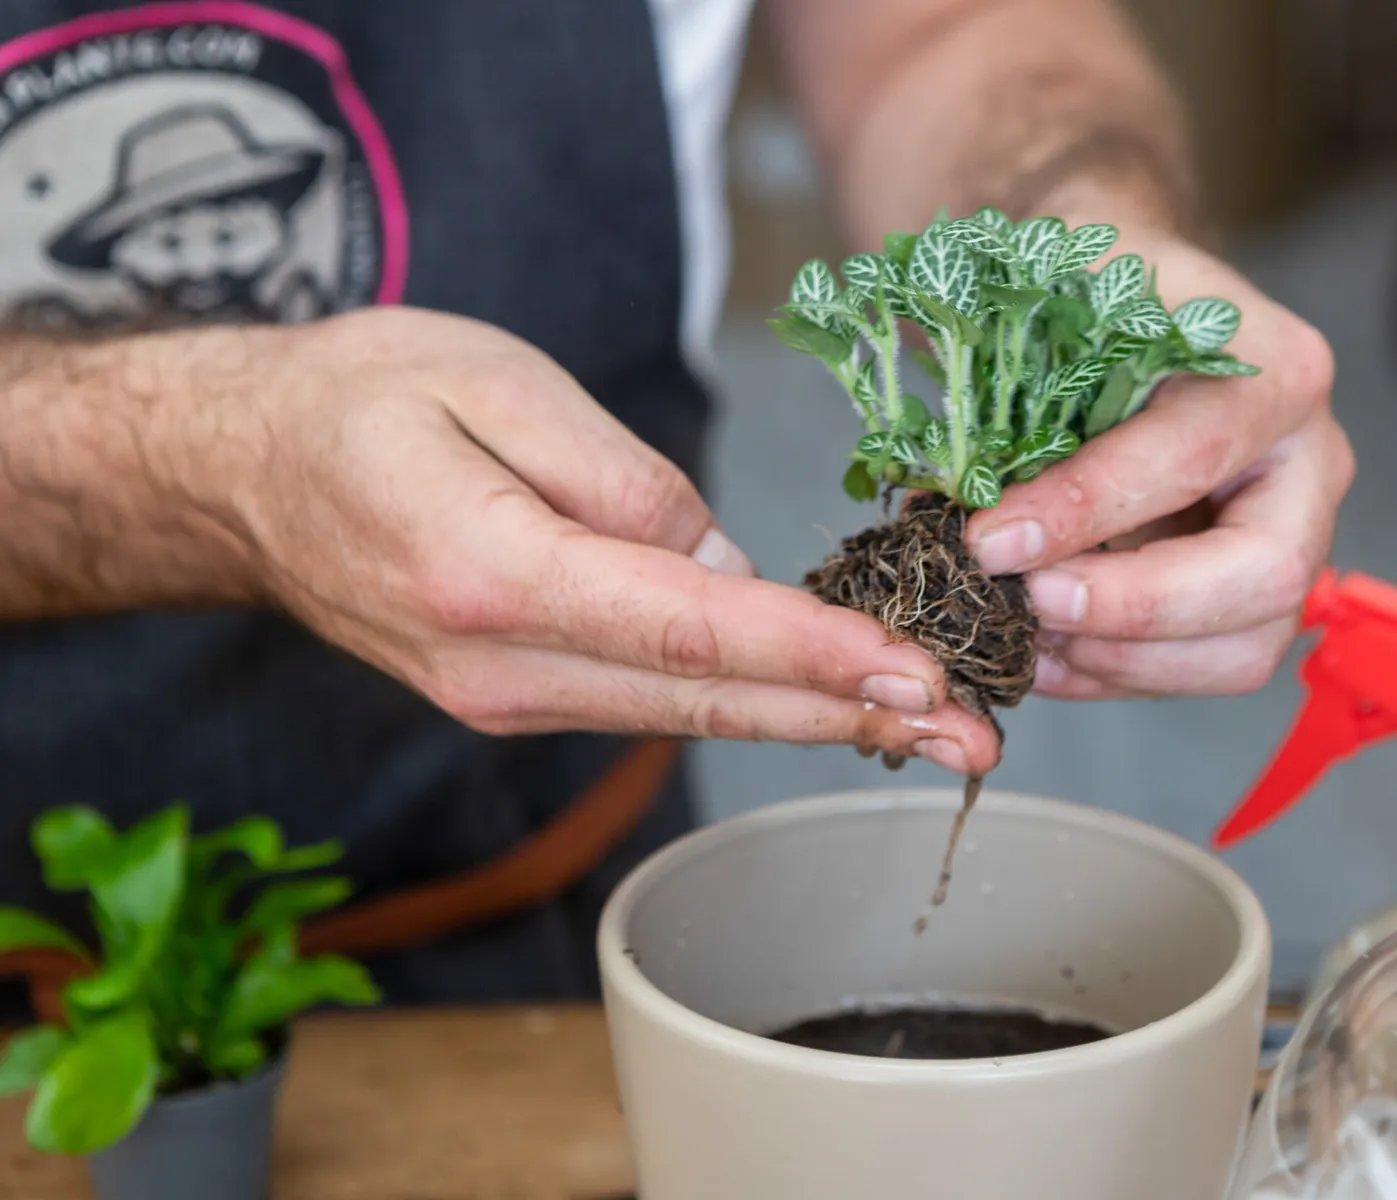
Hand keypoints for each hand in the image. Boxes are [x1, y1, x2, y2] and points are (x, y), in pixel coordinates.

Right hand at [215, 308, 998, 772]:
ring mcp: (507, 699)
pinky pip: (656, 705)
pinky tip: (831, 708)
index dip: (811, 653)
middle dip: (853, 715)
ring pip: (692, 716)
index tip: (917, 673)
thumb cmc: (361, 397)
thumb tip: (732, 565)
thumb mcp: (495, 381)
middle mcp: (502, 667)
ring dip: (818, 722)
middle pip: (708, 699)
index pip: (685, 628)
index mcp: (493, 576)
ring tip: (938, 731)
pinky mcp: (519, 699)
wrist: (241, 472)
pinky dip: (753, 706)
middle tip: (977, 734)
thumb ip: (623, 478)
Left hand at [964, 232, 1352, 698]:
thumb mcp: (1058, 303)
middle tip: (1026, 607)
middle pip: (1263, 573)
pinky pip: (1205, 668)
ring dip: (1123, 659)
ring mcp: (1297, 536)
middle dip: (1132, 607)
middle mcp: (1311, 461)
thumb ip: (1030, 394)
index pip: (1193, 455)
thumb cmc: (1093, 291)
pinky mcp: (1258, 594)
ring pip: (1245, 645)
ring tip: (1023, 637)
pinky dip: (1116, 675)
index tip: (988, 541)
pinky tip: (1042, 655)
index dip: (1088, 509)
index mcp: (1278, 369)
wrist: (1127, 296)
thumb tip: (965, 516)